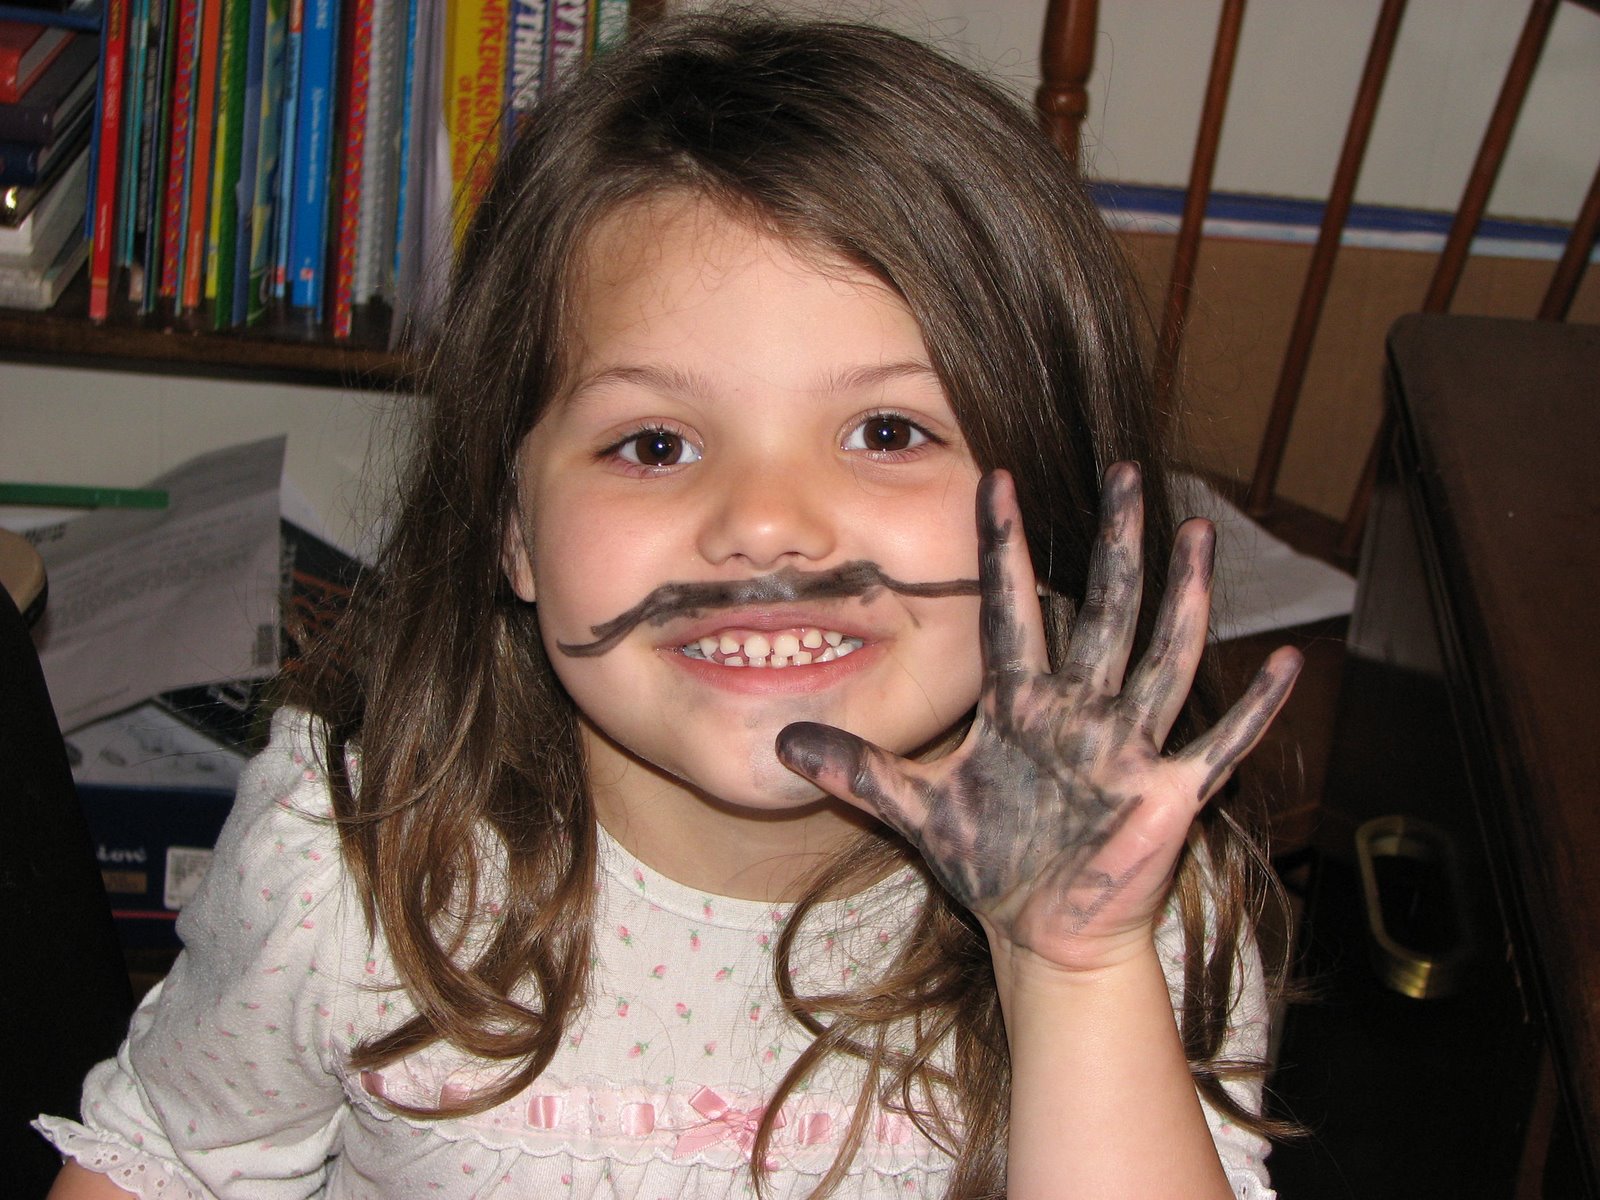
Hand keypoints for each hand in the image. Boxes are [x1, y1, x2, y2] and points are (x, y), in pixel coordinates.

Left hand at [777, 463, 1301, 973]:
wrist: (1041, 932)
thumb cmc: (991, 860)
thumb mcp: (918, 809)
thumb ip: (858, 770)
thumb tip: (780, 745)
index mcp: (1021, 706)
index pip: (1011, 611)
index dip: (1002, 549)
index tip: (996, 479)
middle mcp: (1079, 712)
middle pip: (1102, 611)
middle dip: (1115, 545)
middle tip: (1128, 471)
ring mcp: (1127, 748)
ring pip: (1162, 656)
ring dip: (1183, 599)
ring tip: (1197, 533)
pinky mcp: (1167, 794)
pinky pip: (1219, 746)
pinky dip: (1253, 710)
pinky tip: (1288, 663)